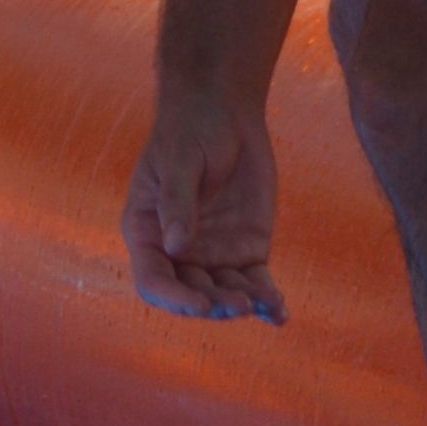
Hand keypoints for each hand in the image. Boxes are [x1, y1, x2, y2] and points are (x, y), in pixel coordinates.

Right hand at [122, 88, 289, 320]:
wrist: (224, 111)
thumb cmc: (189, 130)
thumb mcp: (180, 161)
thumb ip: (178, 203)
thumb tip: (176, 247)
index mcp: (147, 233)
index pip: (154, 280)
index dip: (174, 298)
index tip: (200, 303)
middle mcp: (178, 252)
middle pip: (191, 294)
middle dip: (214, 305)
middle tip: (238, 304)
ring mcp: (213, 253)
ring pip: (225, 293)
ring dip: (242, 304)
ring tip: (267, 305)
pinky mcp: (247, 249)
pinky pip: (255, 282)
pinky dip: (266, 300)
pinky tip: (279, 314)